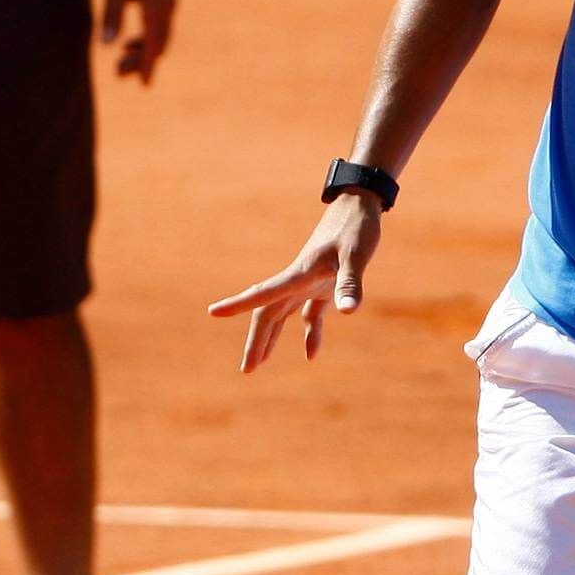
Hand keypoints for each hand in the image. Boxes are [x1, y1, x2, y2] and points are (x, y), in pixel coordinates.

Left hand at [102, 0, 176, 82]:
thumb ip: (112, 14)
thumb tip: (107, 44)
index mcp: (157, 6)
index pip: (153, 44)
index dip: (147, 66)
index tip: (143, 85)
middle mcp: (168, 8)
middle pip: (159, 44)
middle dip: (141, 61)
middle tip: (118, 73)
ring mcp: (169, 3)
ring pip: (161, 36)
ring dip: (144, 50)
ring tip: (122, 60)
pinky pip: (161, 26)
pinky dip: (148, 38)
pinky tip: (132, 42)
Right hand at [206, 192, 382, 370]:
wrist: (360, 204)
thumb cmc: (356, 227)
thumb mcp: (356, 255)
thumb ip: (350, 283)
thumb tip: (348, 312)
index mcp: (299, 273)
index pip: (264, 293)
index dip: (239, 304)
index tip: (213, 311)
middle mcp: (297, 280)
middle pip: (268, 313)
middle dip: (255, 341)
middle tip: (246, 369)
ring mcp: (309, 282)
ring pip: (281, 314)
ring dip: (271, 338)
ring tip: (259, 364)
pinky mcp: (323, 284)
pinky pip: (310, 314)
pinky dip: (310, 333)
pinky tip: (311, 354)